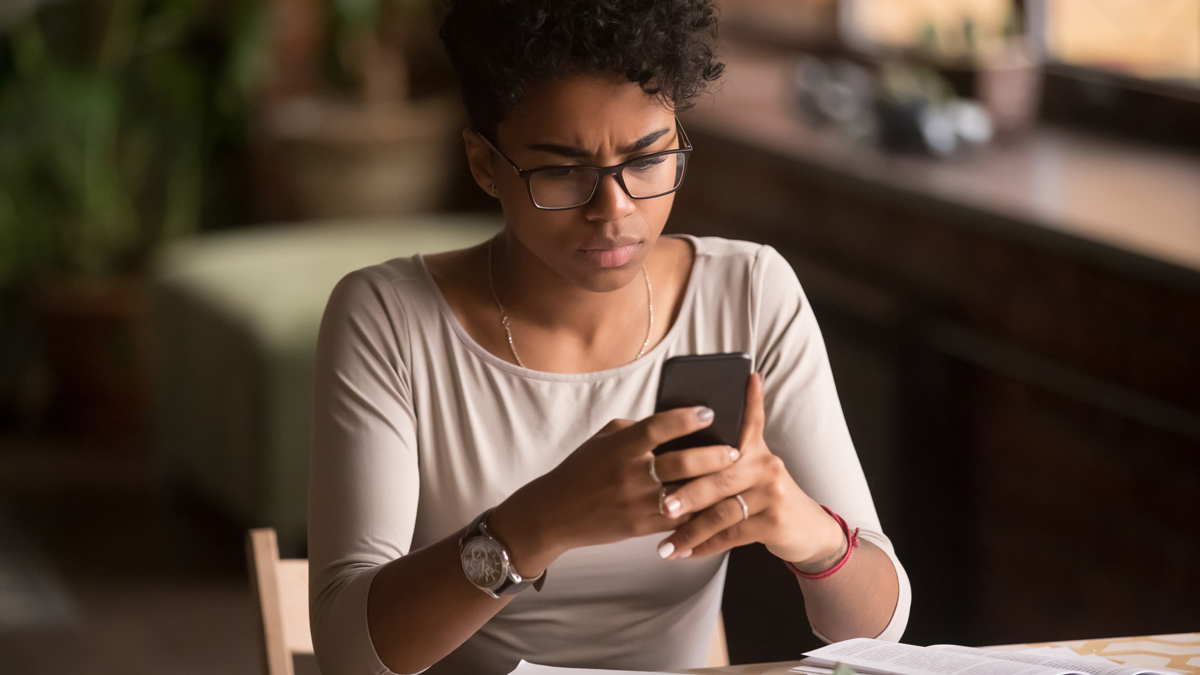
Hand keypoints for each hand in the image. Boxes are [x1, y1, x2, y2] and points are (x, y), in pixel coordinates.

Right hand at [489, 406, 740, 575]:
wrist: (555, 513)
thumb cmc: (582, 470)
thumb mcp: (604, 440)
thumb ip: (637, 430)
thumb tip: (674, 422)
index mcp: (621, 446)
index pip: (659, 426)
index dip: (686, 418)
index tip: (710, 412)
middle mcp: (630, 473)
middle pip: (681, 462)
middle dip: (713, 456)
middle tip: (735, 450)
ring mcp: (636, 502)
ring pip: (685, 494)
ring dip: (712, 487)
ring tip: (733, 478)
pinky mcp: (640, 527)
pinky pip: (678, 520)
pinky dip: (698, 512)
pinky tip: (716, 505)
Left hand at [653, 373, 845, 567]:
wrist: (806, 529)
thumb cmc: (763, 496)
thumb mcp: (751, 468)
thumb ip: (722, 455)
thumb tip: (681, 439)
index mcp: (755, 448)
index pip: (750, 418)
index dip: (748, 398)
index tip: (745, 377)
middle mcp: (766, 465)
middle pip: (719, 477)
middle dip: (687, 493)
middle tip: (660, 505)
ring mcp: (773, 493)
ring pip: (722, 512)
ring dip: (690, 531)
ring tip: (665, 545)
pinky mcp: (775, 521)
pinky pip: (732, 535)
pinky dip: (706, 546)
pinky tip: (685, 553)